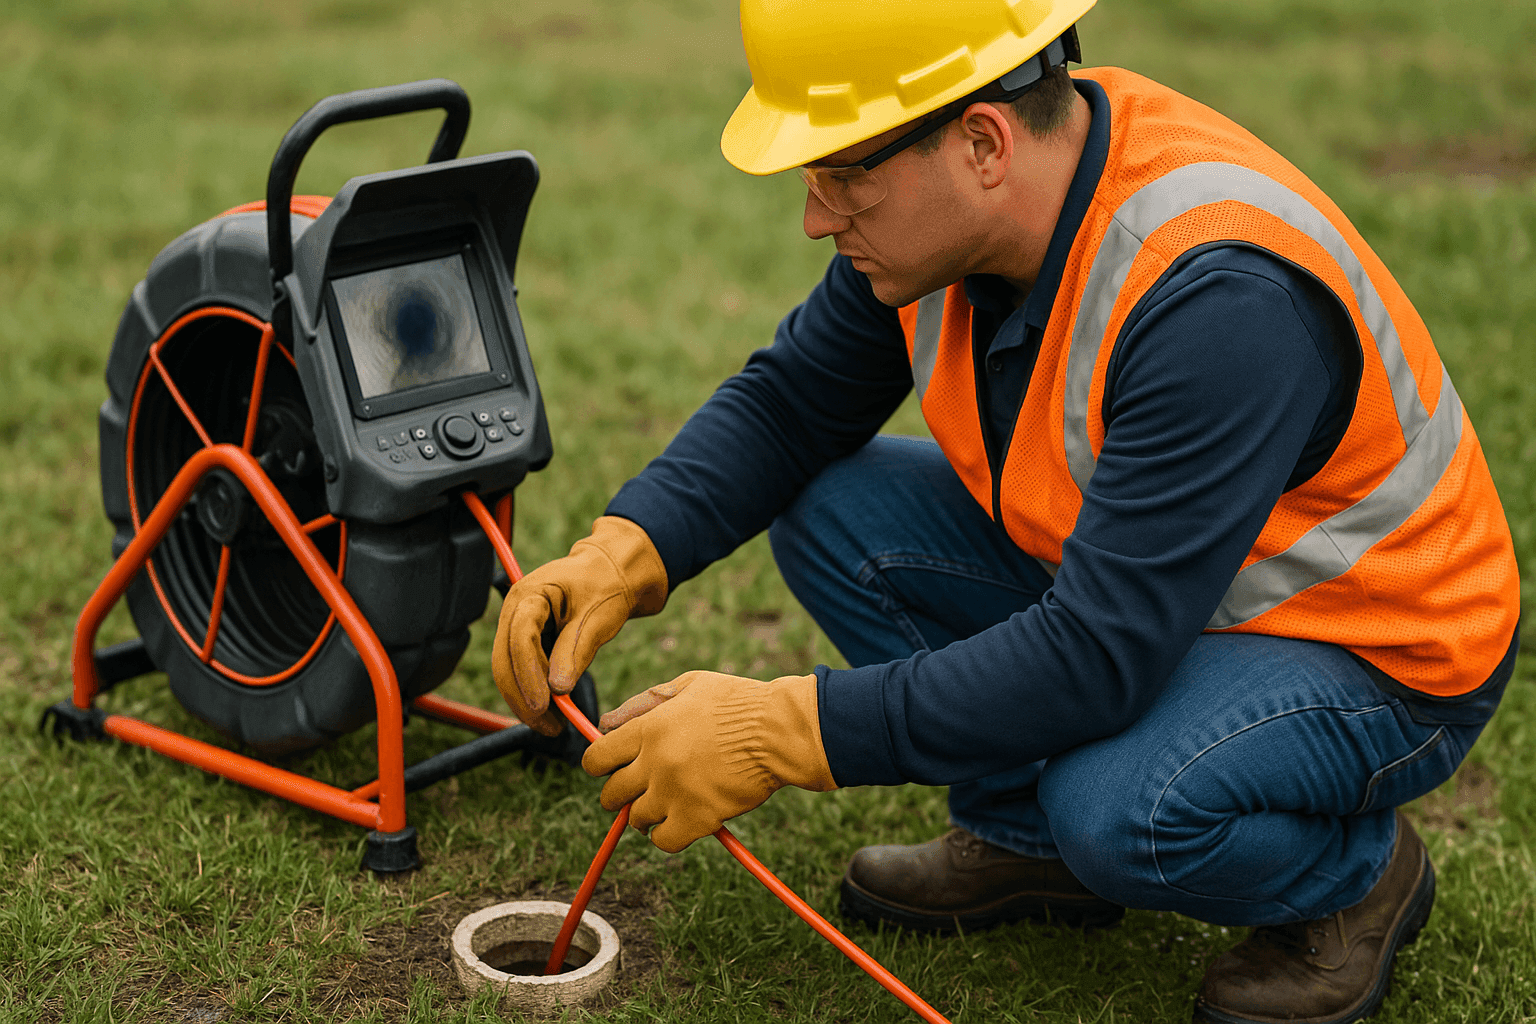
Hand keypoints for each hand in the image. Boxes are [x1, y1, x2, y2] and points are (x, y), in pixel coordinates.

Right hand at [491, 517, 666, 735]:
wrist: (612, 572)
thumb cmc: (607, 585)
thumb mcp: (597, 617)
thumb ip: (576, 651)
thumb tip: (558, 689)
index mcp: (530, 594)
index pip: (520, 637)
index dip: (528, 673)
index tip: (543, 704)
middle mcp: (516, 610)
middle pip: (504, 661)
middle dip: (523, 698)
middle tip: (549, 727)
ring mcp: (518, 626)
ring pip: (509, 671)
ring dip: (527, 702)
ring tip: (554, 726)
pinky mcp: (527, 641)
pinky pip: (523, 671)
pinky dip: (535, 692)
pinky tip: (554, 712)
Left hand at [583, 670, 836, 852]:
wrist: (780, 731)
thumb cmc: (738, 704)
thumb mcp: (688, 686)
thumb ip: (643, 702)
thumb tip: (605, 723)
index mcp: (649, 728)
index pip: (596, 759)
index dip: (599, 766)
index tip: (610, 768)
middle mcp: (655, 762)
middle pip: (612, 794)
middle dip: (622, 793)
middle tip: (640, 788)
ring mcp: (674, 793)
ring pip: (636, 819)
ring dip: (647, 813)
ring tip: (667, 802)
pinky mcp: (698, 818)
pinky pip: (663, 841)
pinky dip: (667, 835)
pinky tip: (680, 821)